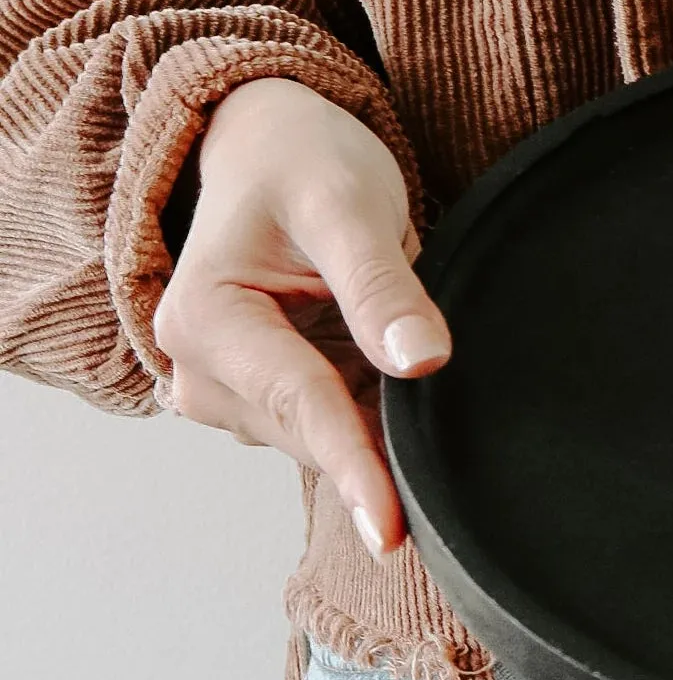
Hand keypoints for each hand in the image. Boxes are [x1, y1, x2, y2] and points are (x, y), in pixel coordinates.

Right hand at [151, 77, 450, 556]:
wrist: (274, 148)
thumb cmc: (303, 162)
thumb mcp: (346, 203)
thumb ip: (381, 285)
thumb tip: (422, 361)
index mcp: (206, 320)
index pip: (302, 406)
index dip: (357, 469)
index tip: (393, 531)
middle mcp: (204, 370)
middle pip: (319, 433)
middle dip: (387, 437)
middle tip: (460, 407)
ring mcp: (236, 391)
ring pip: (331, 439)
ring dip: (385, 423)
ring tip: (424, 369)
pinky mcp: (271, 397)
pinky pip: (339, 425)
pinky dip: (379, 416)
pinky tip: (409, 389)